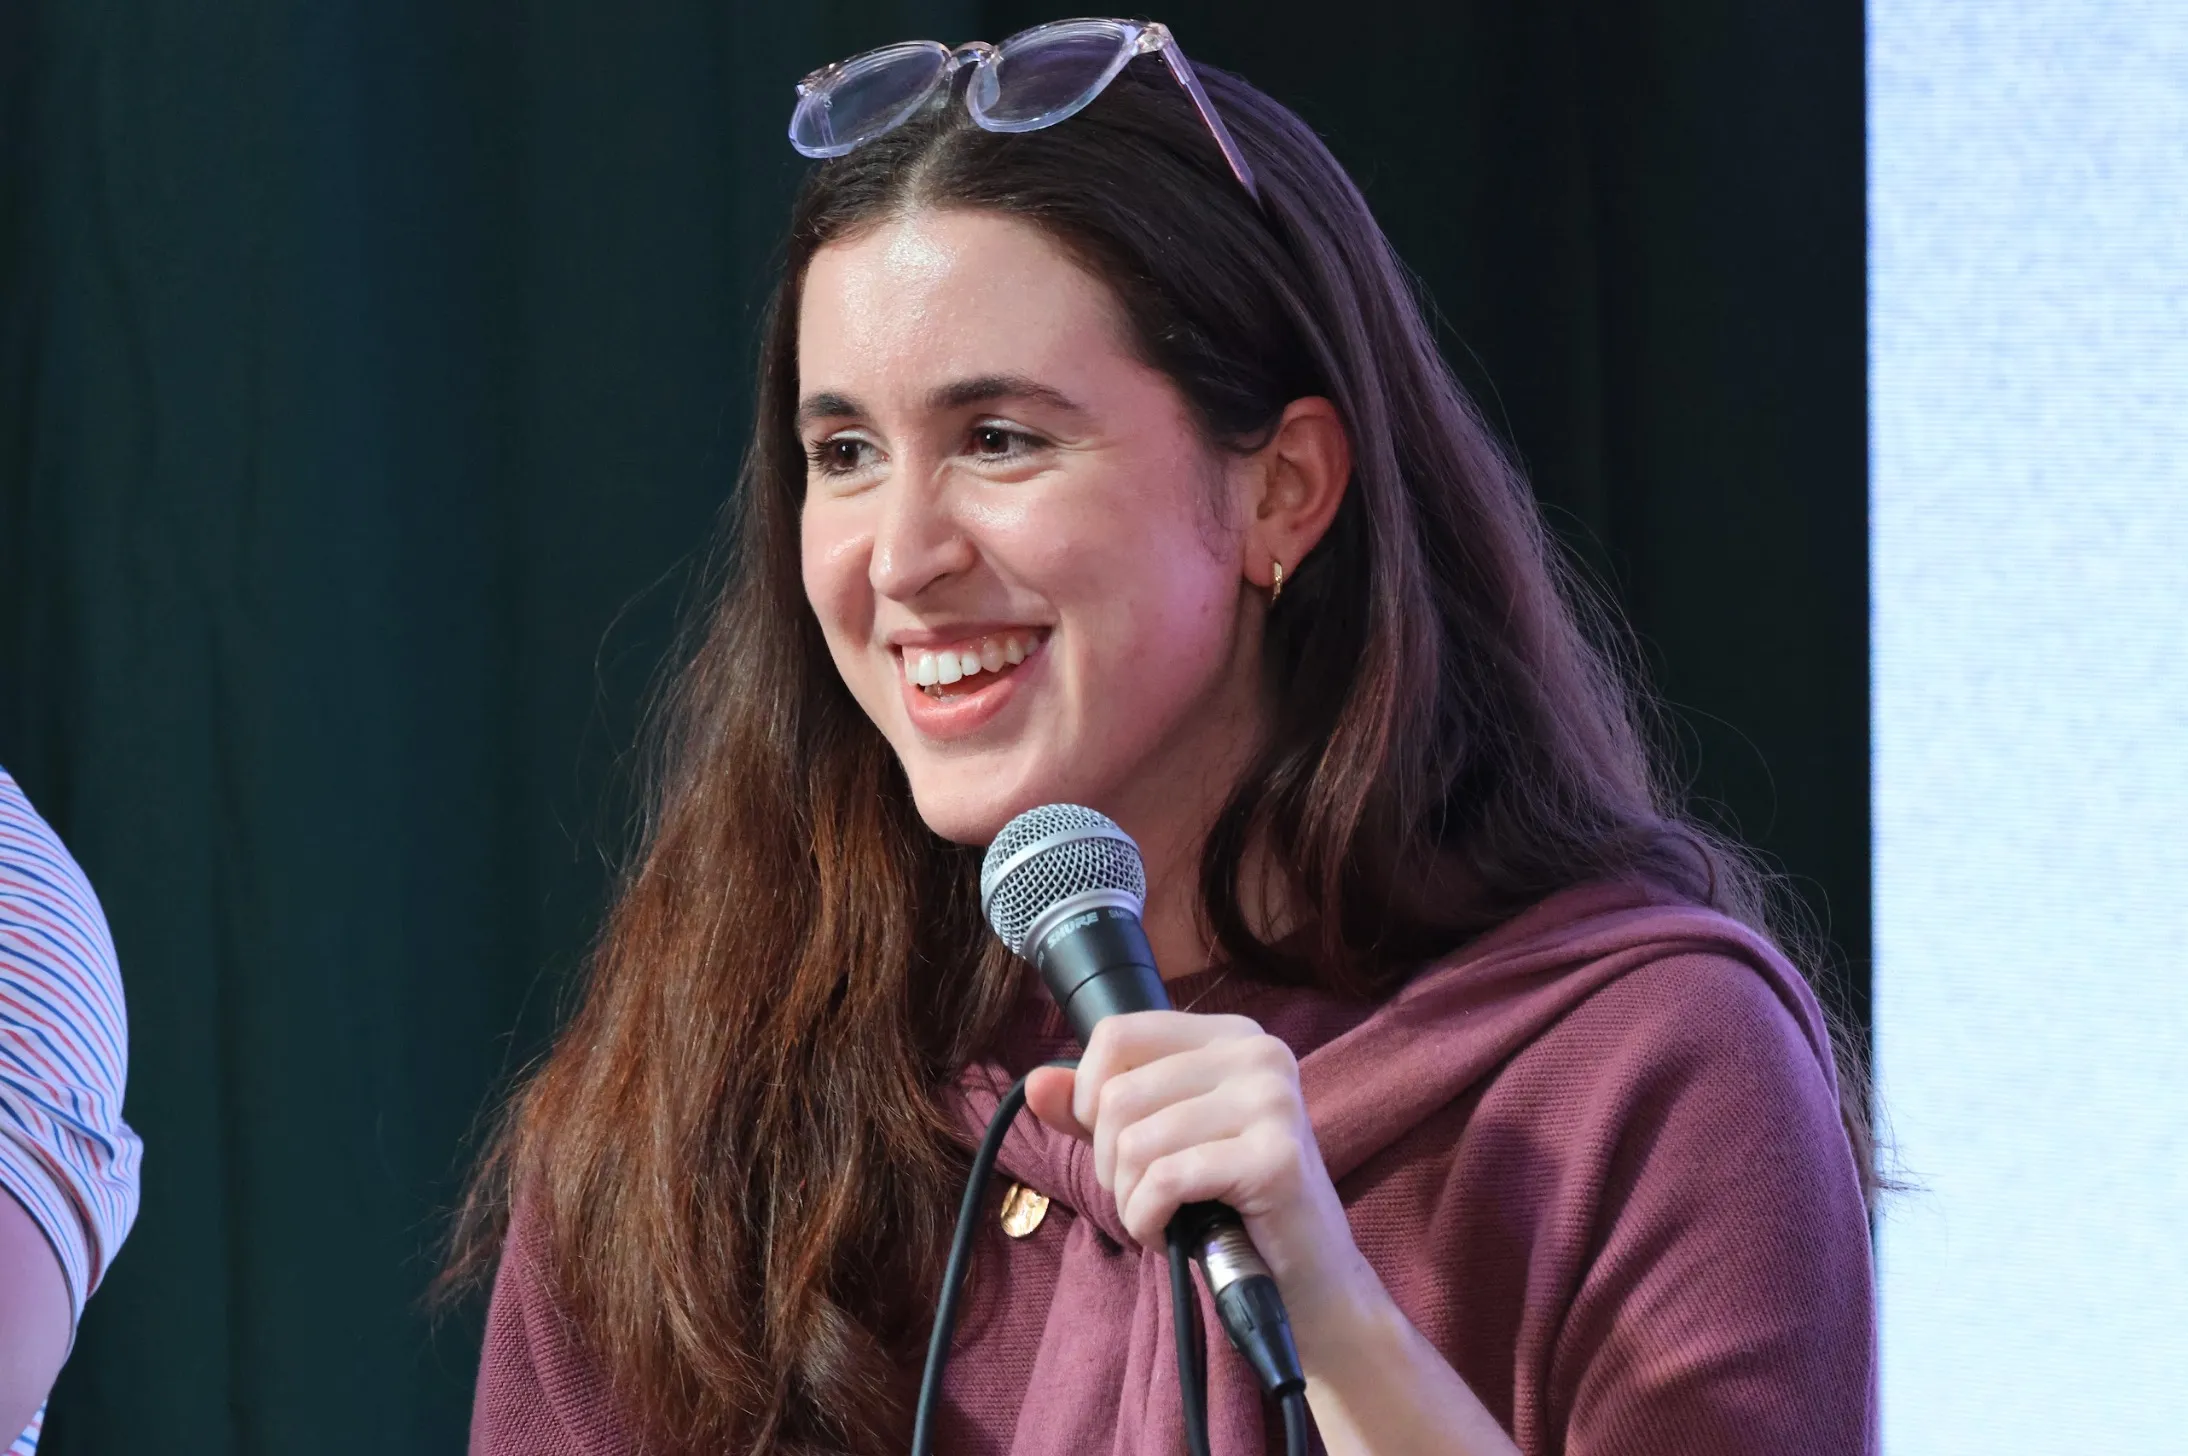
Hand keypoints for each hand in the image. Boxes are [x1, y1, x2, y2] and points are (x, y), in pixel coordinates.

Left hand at [1023, 1010, 1378, 1327]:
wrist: (1307, 1280)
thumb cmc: (1229, 1207)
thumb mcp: (1156, 1144)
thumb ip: (1095, 1111)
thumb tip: (1036, 1082)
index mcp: (1230, 1035)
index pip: (1118, 1034)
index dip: (1087, 1095)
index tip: (1112, 1142)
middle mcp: (1258, 1053)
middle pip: (1118, 1094)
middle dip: (1109, 1162)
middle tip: (1143, 1195)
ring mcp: (1272, 1101)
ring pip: (1136, 1140)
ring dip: (1129, 1199)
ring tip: (1161, 1217)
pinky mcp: (1275, 1157)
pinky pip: (1165, 1180)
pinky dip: (1148, 1221)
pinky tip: (1170, 1235)